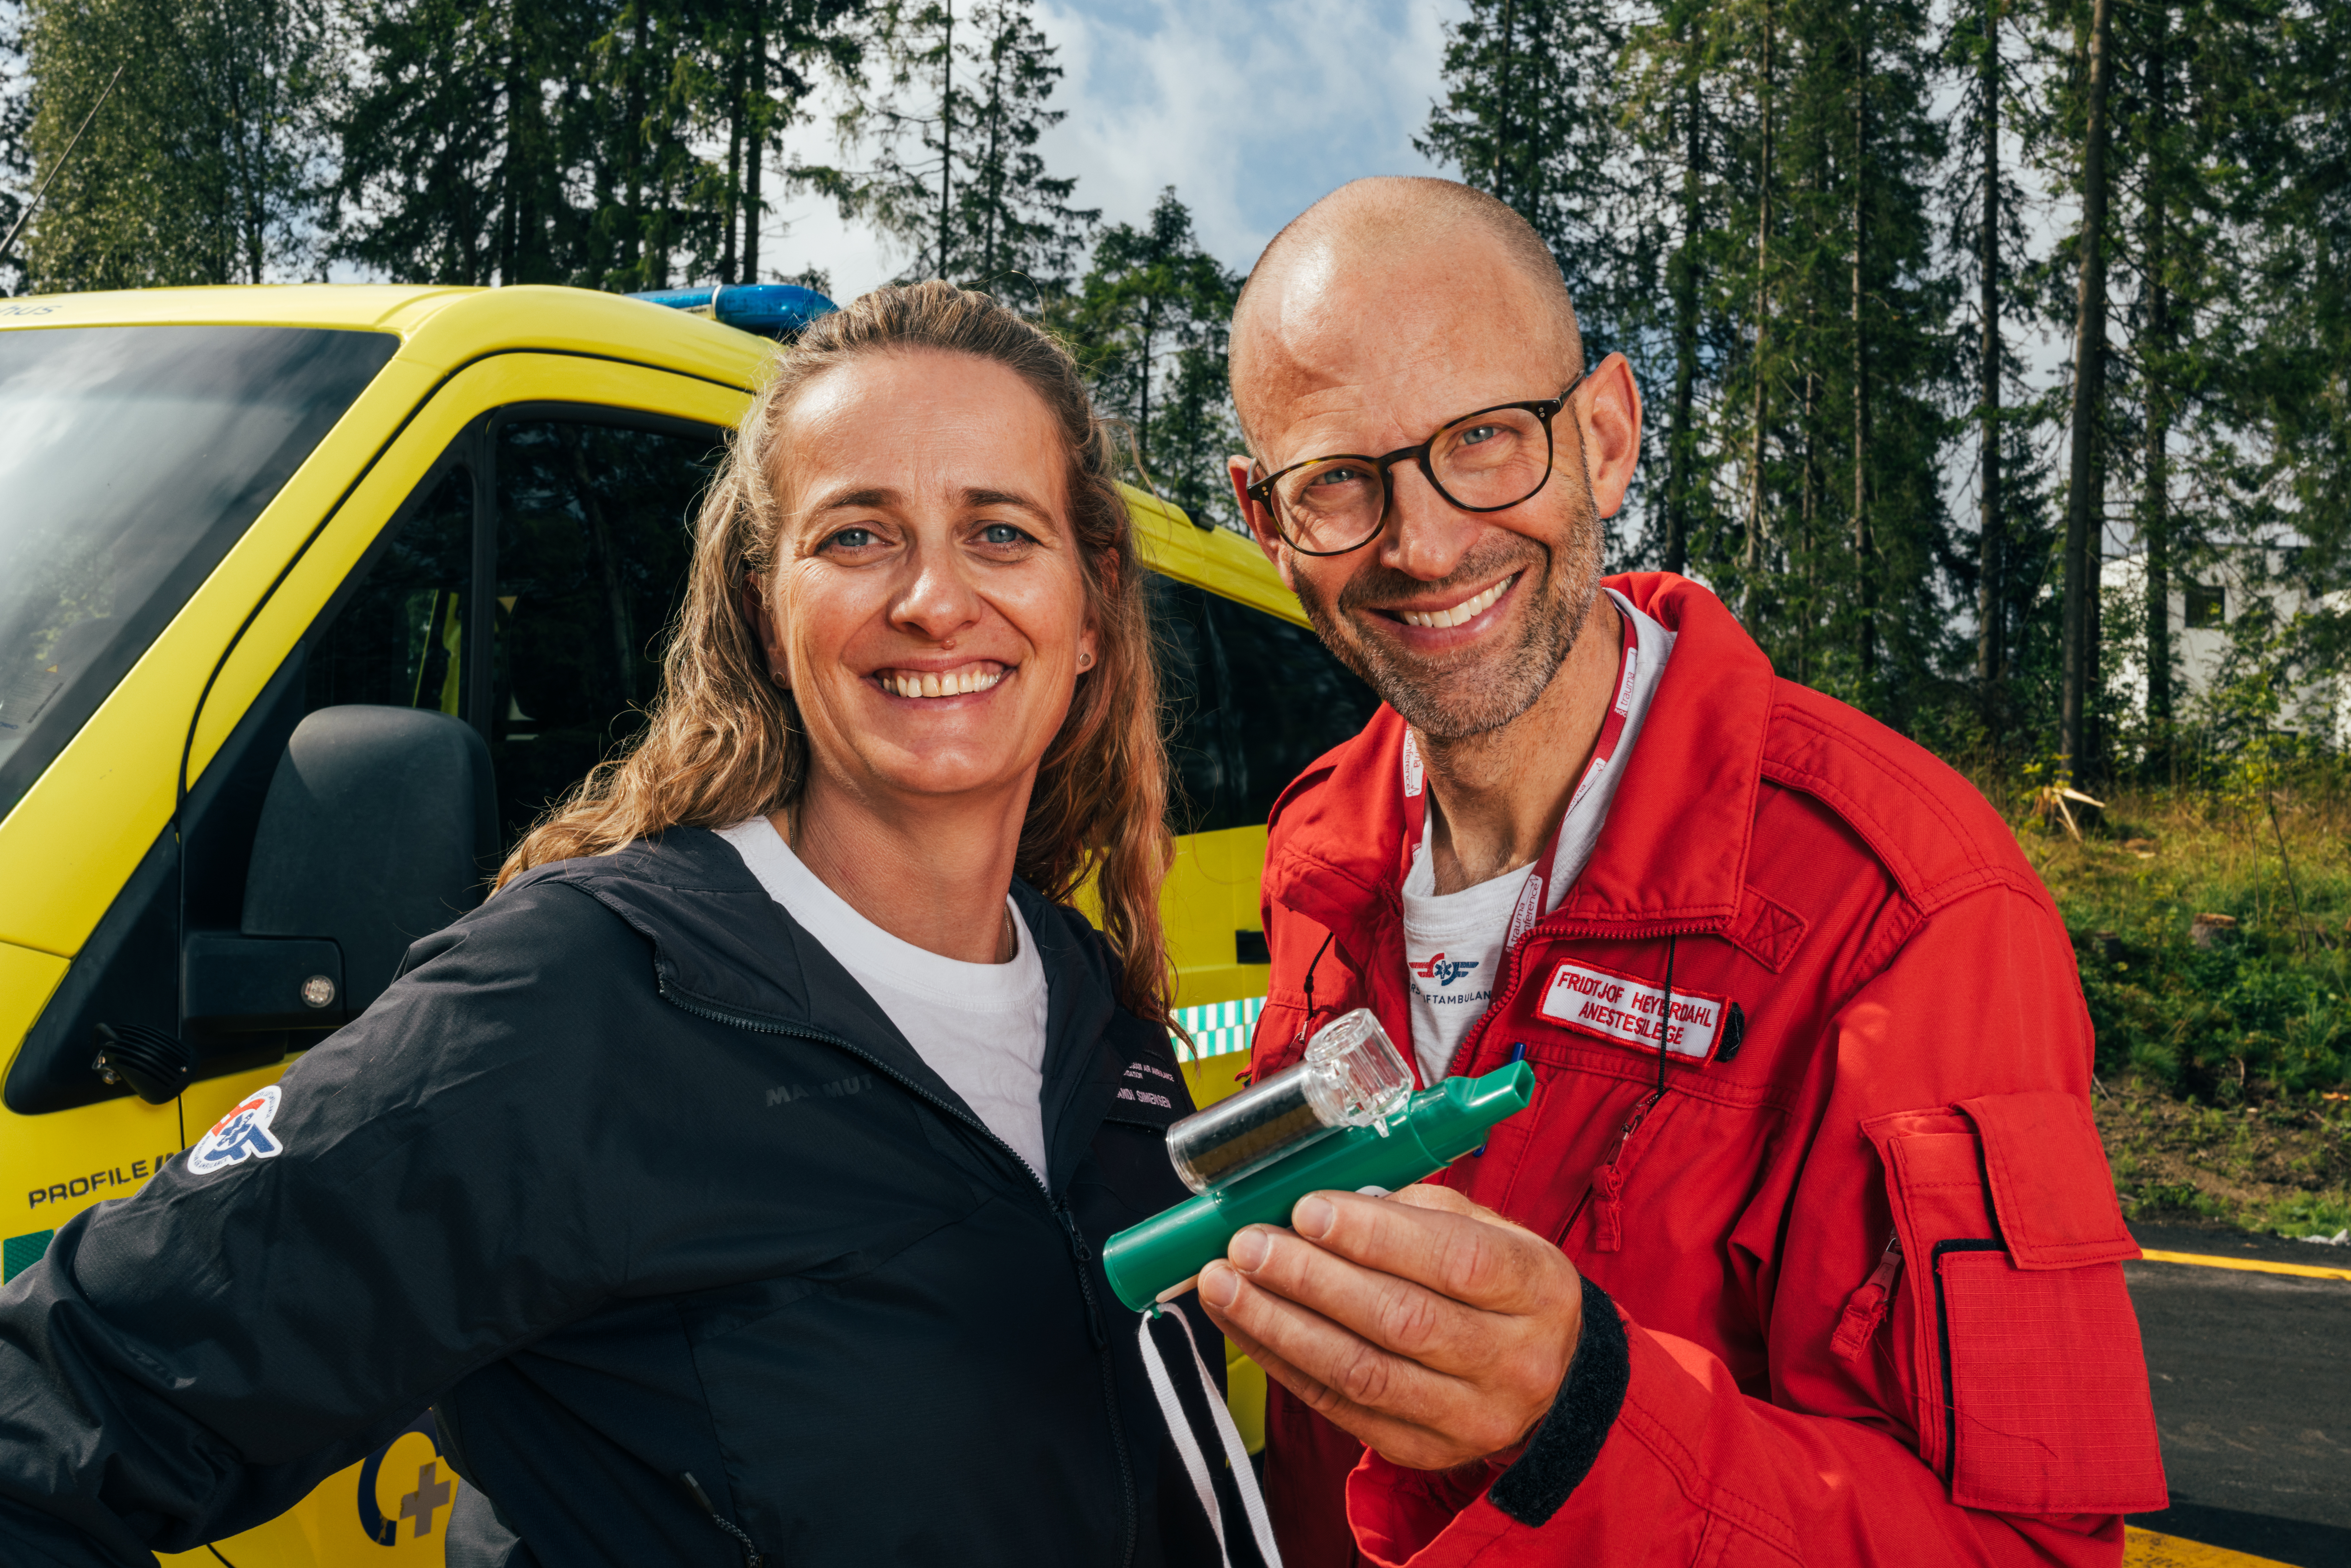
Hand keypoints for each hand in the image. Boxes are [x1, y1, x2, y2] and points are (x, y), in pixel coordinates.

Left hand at [1197, 1183, 1583, 1470]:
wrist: (1549, 1375)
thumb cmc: (1498, 1285)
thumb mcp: (1483, 1230)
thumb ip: (1409, 1214)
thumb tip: (1317, 1206)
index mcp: (1536, 1288)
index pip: (1455, 1261)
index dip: (1373, 1236)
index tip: (1307, 1209)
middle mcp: (1513, 1360)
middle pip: (1401, 1320)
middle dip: (1310, 1279)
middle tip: (1248, 1245)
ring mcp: (1470, 1416)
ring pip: (1361, 1372)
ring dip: (1279, 1325)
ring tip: (1224, 1284)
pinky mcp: (1424, 1449)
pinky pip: (1340, 1407)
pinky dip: (1282, 1362)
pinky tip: (1244, 1324)